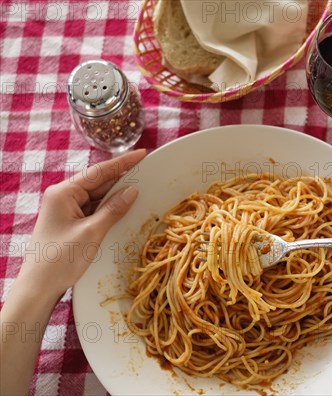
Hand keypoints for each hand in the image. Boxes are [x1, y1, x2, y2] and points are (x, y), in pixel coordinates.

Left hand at [18, 149, 145, 298]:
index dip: (122, 163)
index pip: (98, 172)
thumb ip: (113, 209)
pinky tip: (125, 206)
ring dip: (117, 194)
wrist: (39, 286)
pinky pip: (95, 209)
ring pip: (98, 196)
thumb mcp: (92, 232)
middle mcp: (63, 196)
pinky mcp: (71, 222)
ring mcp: (66, 210)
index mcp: (63, 192)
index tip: (142, 154)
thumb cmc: (61, 259)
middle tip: (147, 170)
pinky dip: (110, 208)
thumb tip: (133, 190)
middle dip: (122, 177)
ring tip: (142, 186)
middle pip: (98, 182)